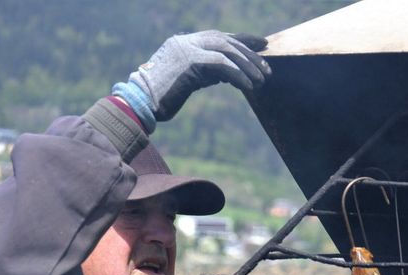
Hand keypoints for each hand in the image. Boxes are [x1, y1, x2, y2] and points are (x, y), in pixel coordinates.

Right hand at [113, 30, 270, 129]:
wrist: (140, 104)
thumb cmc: (162, 98)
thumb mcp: (188, 80)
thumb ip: (206, 72)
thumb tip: (230, 73)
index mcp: (183, 42)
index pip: (218, 36)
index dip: (242, 40)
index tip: (262, 45)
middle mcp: (185, 41)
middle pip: (225, 41)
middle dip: (249, 54)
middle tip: (267, 68)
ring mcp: (186, 48)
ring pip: (226, 51)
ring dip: (247, 66)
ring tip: (262, 80)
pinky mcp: (189, 62)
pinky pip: (222, 65)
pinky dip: (238, 75)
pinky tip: (249, 86)